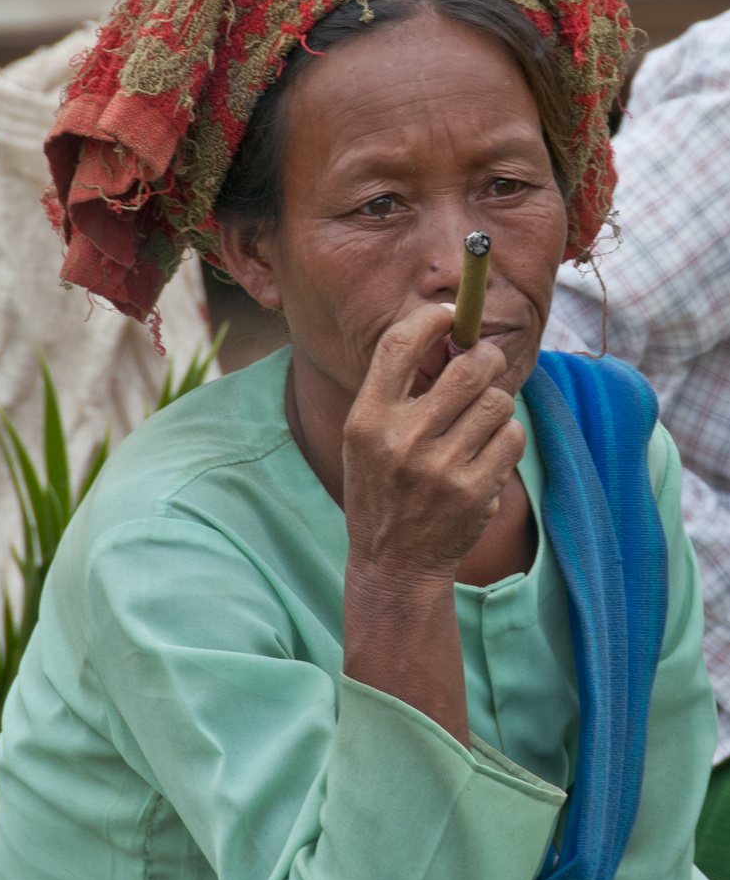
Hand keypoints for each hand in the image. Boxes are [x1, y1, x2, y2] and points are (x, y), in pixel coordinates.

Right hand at [343, 302, 525, 584]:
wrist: (394, 562)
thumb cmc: (382, 488)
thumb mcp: (366, 437)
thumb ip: (399, 390)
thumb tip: (455, 339)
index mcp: (367, 418)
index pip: (399, 344)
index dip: (432, 319)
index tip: (451, 316)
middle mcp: (402, 439)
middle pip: (469, 367)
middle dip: (486, 358)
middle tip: (484, 364)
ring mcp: (440, 467)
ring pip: (498, 401)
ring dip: (495, 405)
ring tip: (479, 423)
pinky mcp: (474, 491)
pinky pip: (512, 436)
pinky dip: (507, 438)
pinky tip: (486, 453)